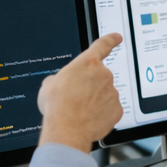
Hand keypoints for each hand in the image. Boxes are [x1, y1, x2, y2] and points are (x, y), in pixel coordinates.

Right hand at [38, 33, 123, 151]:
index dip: (110, 40)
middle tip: (77, 98)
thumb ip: (62, 77)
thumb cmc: (57, 105)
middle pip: (99, 77)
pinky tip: (89, 118)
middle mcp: (104, 75)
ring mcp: (112, 93)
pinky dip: (102, 113)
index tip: (117, 37)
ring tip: (80, 111)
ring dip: (95, 101)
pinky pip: (110, 109)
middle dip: (90, 86)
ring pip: (105, 94)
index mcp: (87, 63)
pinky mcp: (117, 109)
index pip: (102, 46)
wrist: (67, 129)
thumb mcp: (50, 84)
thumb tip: (63, 83)